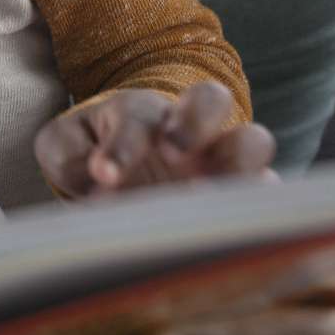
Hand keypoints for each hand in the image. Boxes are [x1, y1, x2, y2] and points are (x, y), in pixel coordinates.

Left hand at [35, 81, 276, 197]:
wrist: (121, 177)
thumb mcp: (65, 149)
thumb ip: (67, 154)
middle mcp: (189, 128)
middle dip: (194, 123)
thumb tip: (94, 182)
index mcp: (141, 112)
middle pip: (211, 99)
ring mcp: (222, 160)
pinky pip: (269, 197)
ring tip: (209, 199)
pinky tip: (239, 236)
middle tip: (171, 157)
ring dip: (240, 166)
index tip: (103, 174)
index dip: (124, 143)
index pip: (139, 117)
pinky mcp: (243, 197)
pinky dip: (261, 211)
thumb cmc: (91, 154)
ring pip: (254, 142)